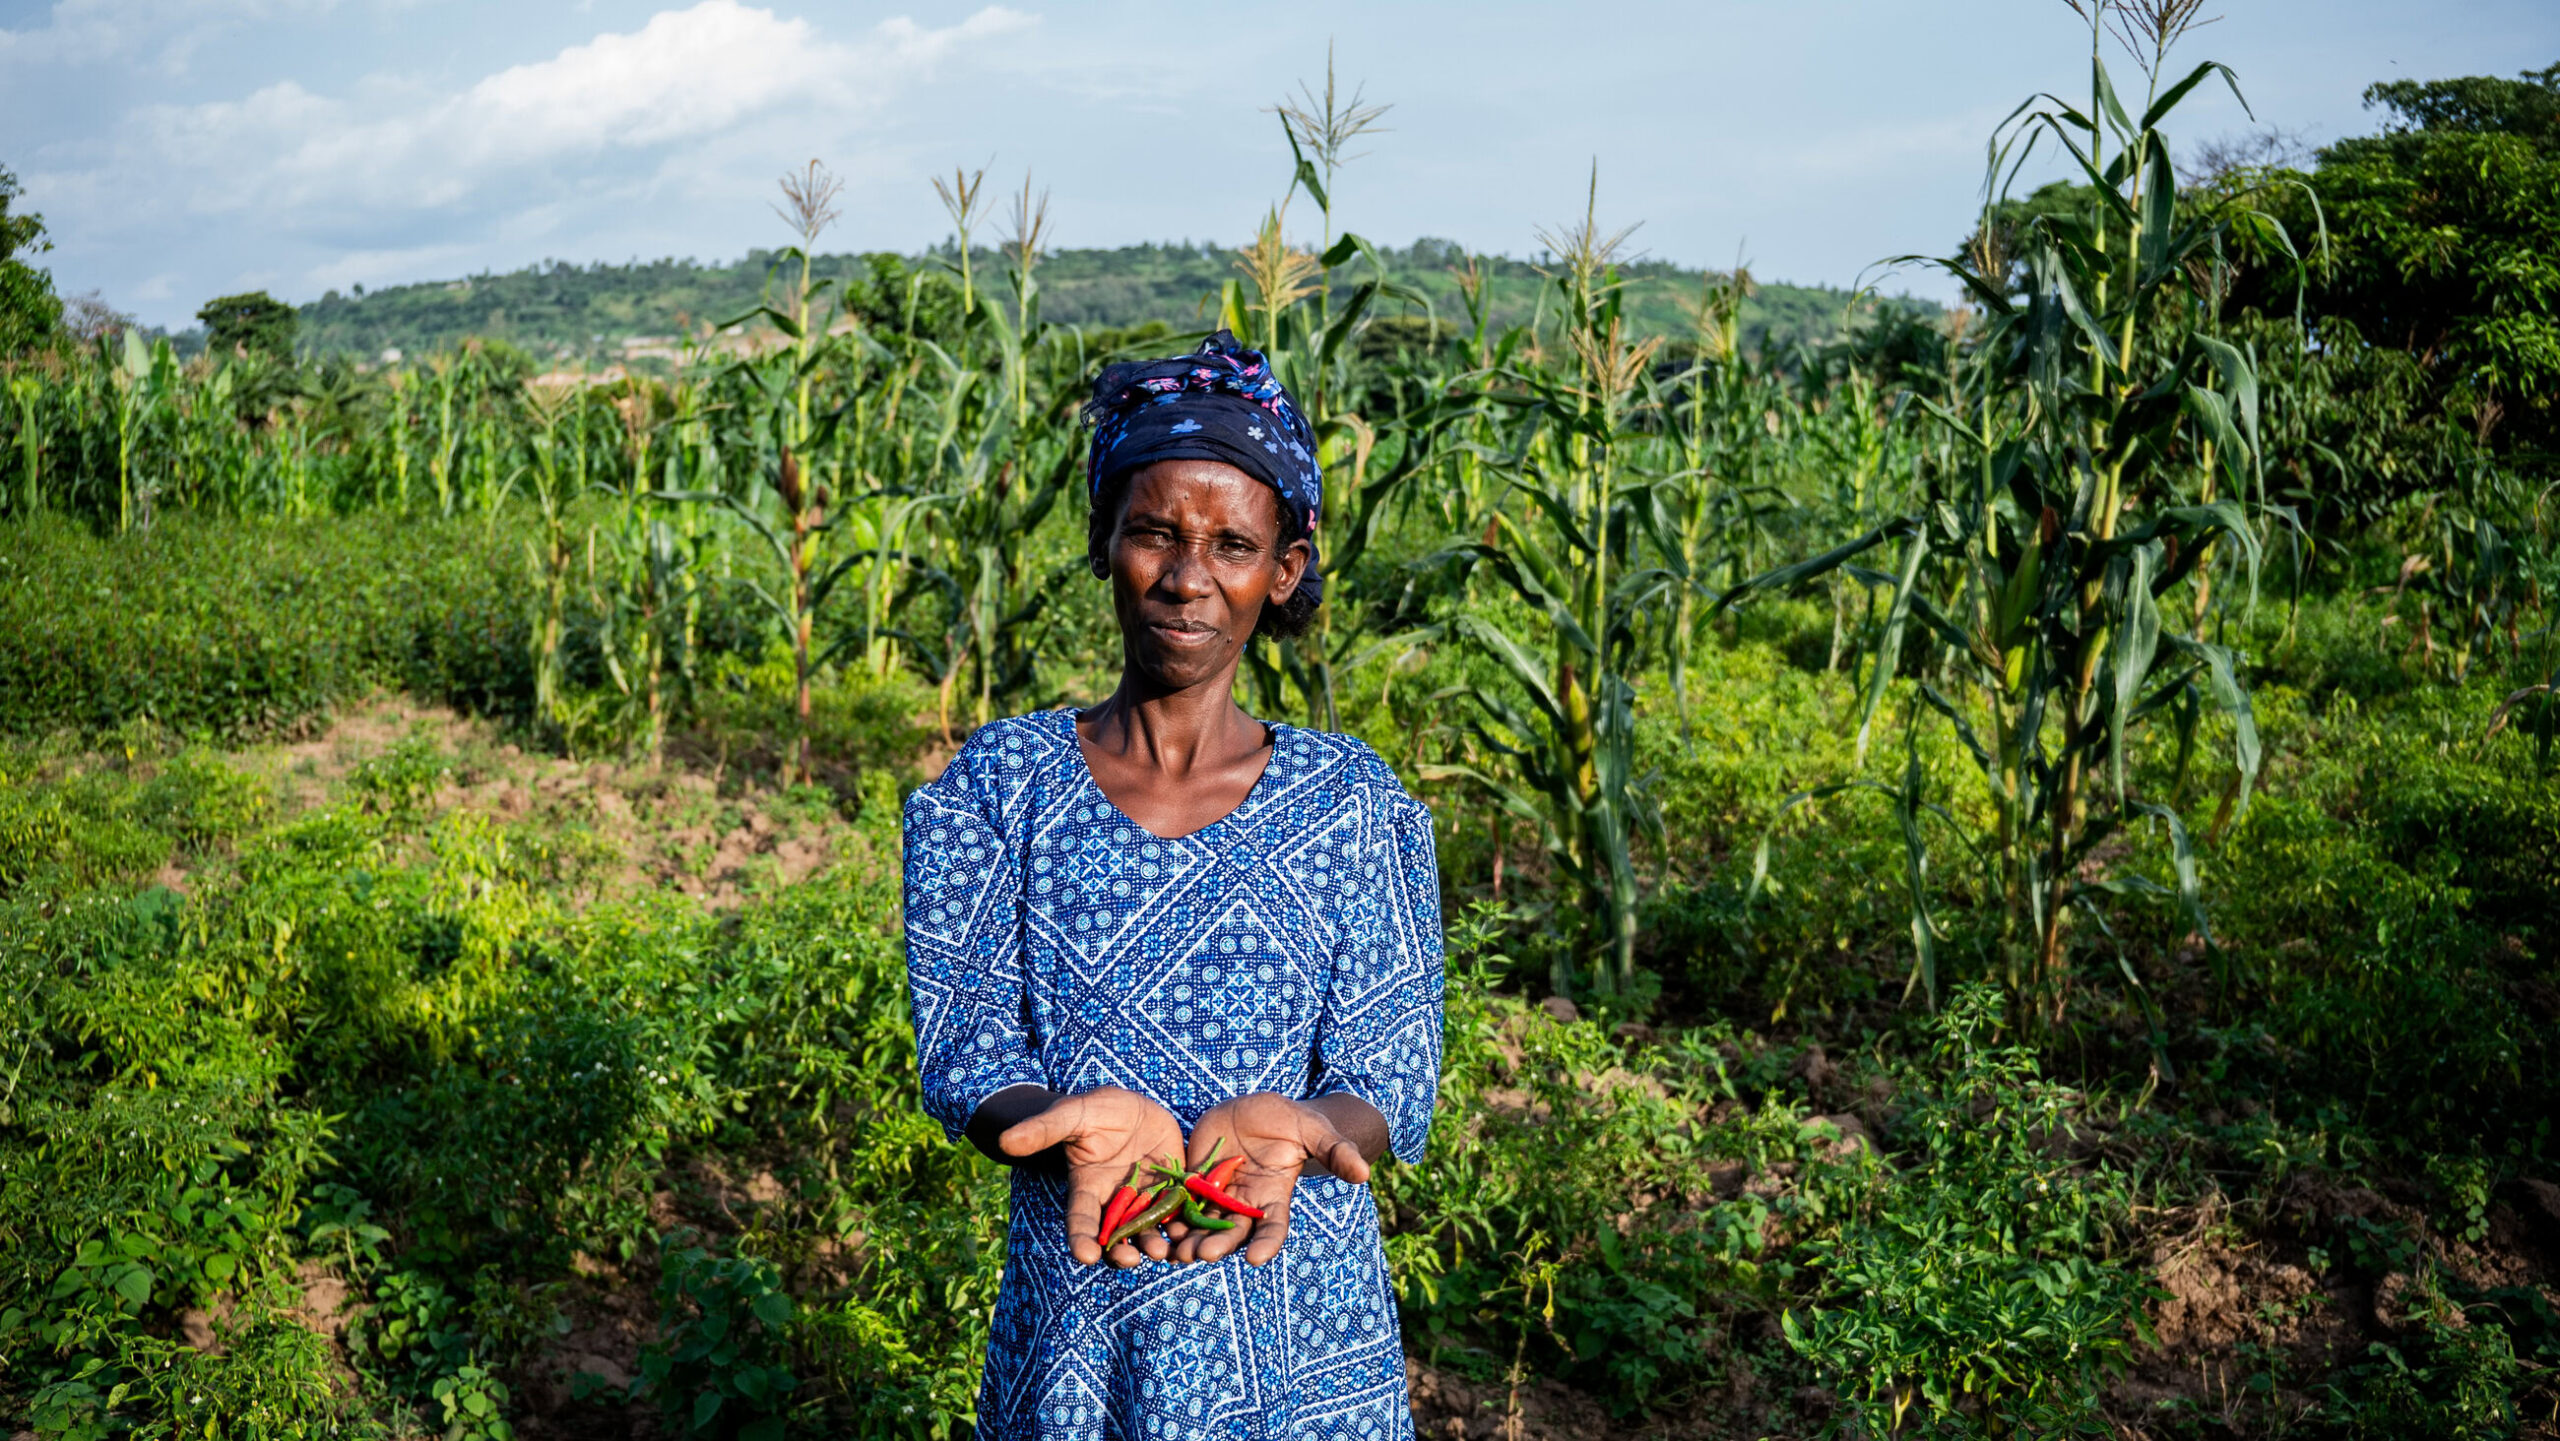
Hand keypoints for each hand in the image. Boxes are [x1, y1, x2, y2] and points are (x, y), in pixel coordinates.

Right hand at [998, 1086, 1186, 1267]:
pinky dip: (1184, 1227)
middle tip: (1131, 1260)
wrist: (1134, 1108)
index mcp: (1088, 1188)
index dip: (1081, 1239)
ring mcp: (1144, 1198)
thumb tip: (1004, 1141)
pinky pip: (1178, 1213)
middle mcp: (1115, 1201)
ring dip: (1154, 1244)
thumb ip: (1043, 1129)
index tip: (1085, 1256)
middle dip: (1122, 1251)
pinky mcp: (1171, 1191)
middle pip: (1116, 1235)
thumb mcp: (1073, 1114)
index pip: (1080, 1220)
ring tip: (1163, 1252)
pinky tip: (1192, 1235)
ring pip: (1148, 1230)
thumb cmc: (1097, 1110)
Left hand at [1171, 1092, 1374, 1266]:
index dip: (1266, 1244)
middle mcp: (1245, 1202)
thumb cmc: (1294, 1121)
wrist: (1261, 1110)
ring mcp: (1218, 1192)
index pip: (1273, 1228)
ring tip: (1172, 1250)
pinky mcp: (1195, 1177)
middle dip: (1217, 1244)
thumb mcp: (1316, 1131)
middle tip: (1200, 1255)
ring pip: (1201, 1221)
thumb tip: (1365, 1174)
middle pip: (1231, 1231)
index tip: (1255, 1259)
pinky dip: (1168, 1213)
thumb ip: (1337, 1152)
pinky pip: (1180, 1199)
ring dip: (1187, 1237)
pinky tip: (1153, 1222)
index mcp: (1274, 1197)